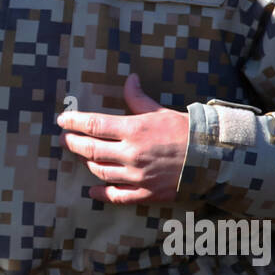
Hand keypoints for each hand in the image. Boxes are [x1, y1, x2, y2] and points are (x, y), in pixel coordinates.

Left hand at [57, 74, 190, 204]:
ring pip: (100, 171)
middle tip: (64, 138)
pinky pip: (117, 196)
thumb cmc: (186, 131)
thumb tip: (129, 79)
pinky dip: (101, 193)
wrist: (212, 158)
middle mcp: (131, 153)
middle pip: (90, 149)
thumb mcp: (160, 111)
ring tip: (80, 156)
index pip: (93, 124)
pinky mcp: (146, 193)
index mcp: (134, 129)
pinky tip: (92, 190)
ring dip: (86, 163)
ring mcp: (137, 176)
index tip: (63, 120)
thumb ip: (138, 98)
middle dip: (72, 143)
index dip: (73, 122)